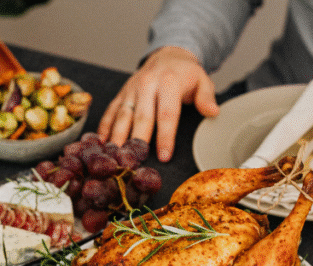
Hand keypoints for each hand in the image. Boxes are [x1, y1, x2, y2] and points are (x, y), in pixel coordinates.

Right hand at [97, 46, 219, 161]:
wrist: (168, 55)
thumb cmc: (185, 74)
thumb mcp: (202, 80)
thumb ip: (206, 97)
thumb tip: (212, 112)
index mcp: (169, 82)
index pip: (167, 114)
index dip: (165, 137)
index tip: (163, 156)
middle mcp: (147, 84)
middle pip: (142, 117)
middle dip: (138, 141)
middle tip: (135, 161)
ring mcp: (131, 90)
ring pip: (123, 116)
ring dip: (117, 137)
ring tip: (114, 156)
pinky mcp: (121, 94)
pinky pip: (111, 111)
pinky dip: (104, 127)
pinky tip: (101, 142)